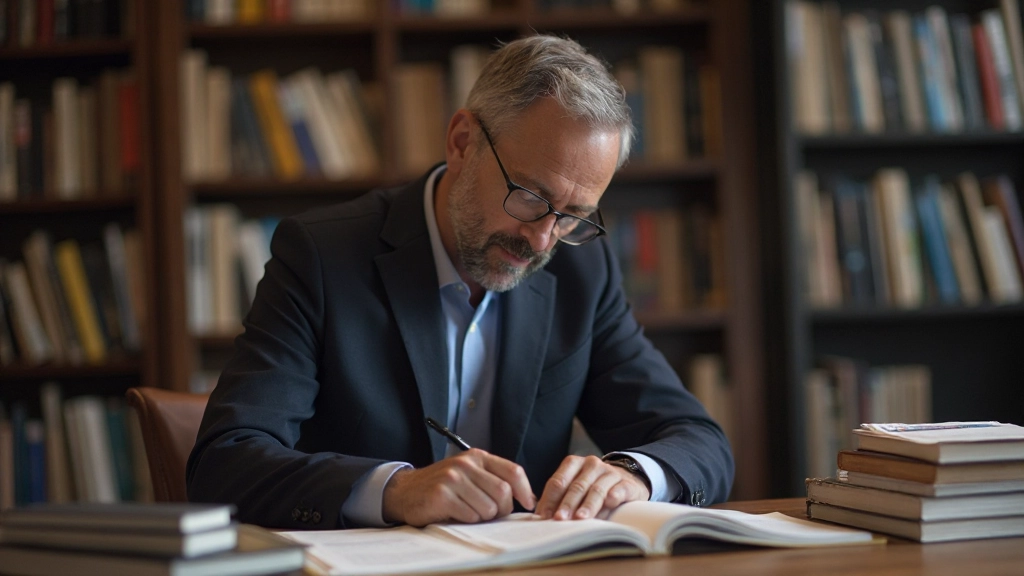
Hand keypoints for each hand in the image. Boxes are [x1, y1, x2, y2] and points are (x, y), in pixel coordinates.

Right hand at [382, 449, 535, 526]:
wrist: (405, 491)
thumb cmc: (442, 486)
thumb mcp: (469, 474)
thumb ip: (493, 480)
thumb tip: (528, 498)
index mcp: (477, 457)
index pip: (512, 471)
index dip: (525, 490)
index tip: (528, 504)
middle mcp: (466, 464)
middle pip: (503, 492)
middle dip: (502, 510)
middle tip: (490, 514)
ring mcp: (453, 478)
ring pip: (488, 508)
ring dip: (482, 517)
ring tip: (468, 512)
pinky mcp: (442, 495)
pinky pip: (470, 516)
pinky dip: (467, 520)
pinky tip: (455, 514)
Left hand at [535, 456, 649, 520]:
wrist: (626, 480)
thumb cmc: (593, 486)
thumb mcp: (575, 487)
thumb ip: (559, 498)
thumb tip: (542, 517)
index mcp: (574, 463)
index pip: (558, 481)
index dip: (550, 499)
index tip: (544, 517)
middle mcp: (592, 464)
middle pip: (576, 486)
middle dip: (567, 504)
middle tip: (559, 519)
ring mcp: (610, 473)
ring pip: (597, 489)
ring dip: (587, 505)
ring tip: (580, 518)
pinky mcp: (627, 484)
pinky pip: (619, 490)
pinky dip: (613, 497)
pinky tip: (609, 504)